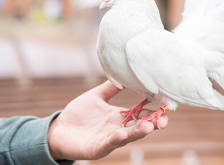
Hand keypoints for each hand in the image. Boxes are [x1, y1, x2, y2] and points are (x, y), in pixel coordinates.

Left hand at [47, 80, 167, 159]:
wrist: (59, 129)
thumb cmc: (78, 113)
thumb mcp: (96, 96)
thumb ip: (111, 87)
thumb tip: (126, 73)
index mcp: (119, 117)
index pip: (140, 115)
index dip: (152, 112)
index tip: (165, 106)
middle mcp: (117, 129)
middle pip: (138, 128)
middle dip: (152, 125)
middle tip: (164, 120)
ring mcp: (108, 140)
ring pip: (126, 137)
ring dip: (137, 133)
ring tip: (148, 127)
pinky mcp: (96, 149)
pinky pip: (107, 144)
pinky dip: (115, 140)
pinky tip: (121, 134)